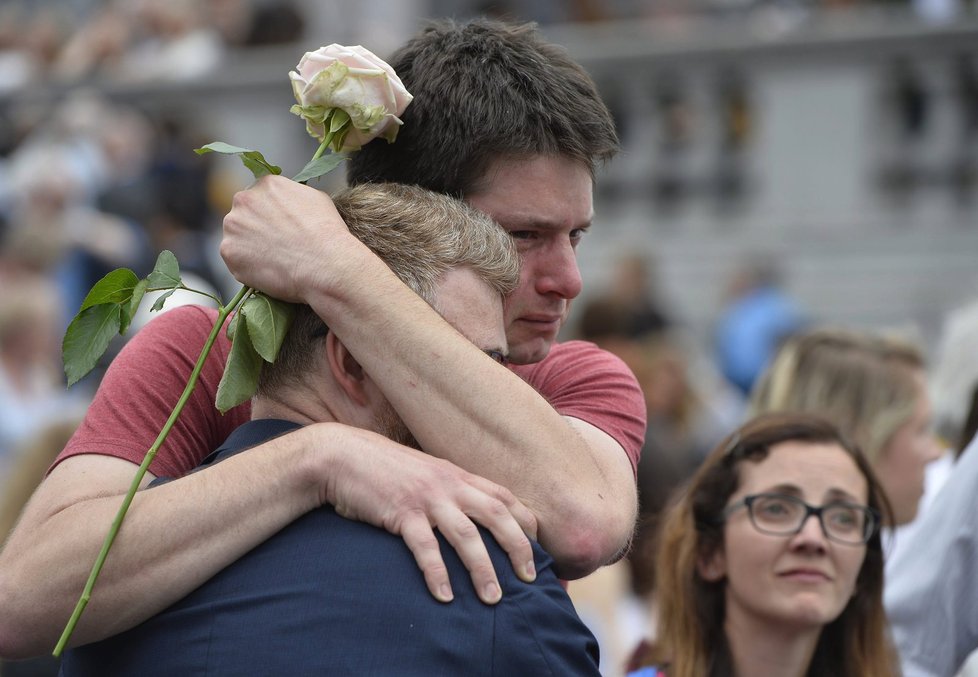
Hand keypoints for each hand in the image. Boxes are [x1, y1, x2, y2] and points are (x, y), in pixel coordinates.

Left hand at [221, 175, 364, 302]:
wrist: (324, 264)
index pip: (260, 197)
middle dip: (256, 228)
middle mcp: (244, 200)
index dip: (270, 214)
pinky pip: (235, 259)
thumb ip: (293, 196)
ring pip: (237, 236)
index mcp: (266, 184)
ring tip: (273, 260)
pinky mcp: (228, 251)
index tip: (280, 228)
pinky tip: (268, 270)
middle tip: (275, 245)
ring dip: (249, 246)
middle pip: (244, 214)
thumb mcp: (316, 200)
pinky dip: (247, 266)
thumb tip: (288, 204)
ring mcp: (233, 226)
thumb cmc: (326, 233)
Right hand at [319, 424, 538, 604]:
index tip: (538, 548)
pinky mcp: (400, 513)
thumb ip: (449, 489)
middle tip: (529, 579)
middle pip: (496, 515)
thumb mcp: (426, 473)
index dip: (526, 522)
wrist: (342, 456)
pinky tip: (445, 596)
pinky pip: (425, 548)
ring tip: (493, 599)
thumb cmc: (384, 469)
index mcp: (457, 474)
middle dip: (518, 547)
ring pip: (466, 536)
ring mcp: (426, 498)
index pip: (504, 496)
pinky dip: (437, 573)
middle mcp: (448, 484)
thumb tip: (470, 513)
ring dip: (483, 569)